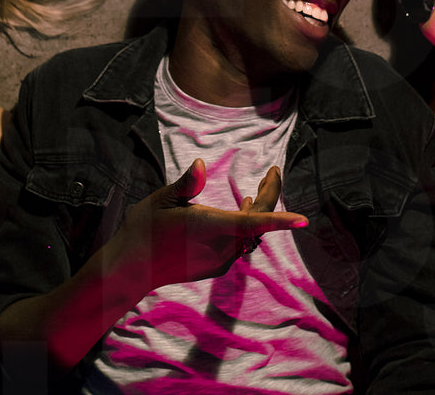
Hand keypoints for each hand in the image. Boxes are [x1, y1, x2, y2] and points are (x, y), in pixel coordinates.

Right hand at [110, 159, 307, 291]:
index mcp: (211, 227)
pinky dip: (245, 226)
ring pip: (249, 233)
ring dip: (256, 212)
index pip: (253, 223)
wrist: (131, 269)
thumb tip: (200, 164)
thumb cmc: (145, 229)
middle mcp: (221, 246)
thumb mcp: (162, 200)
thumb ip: (186, 184)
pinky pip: (239, 243)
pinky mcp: (215, 266)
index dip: (280, 221)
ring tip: (257, 189)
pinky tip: (240, 212)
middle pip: (257, 222)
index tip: (303, 219)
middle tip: (271, 172)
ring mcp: (219, 259)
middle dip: (268, 195)